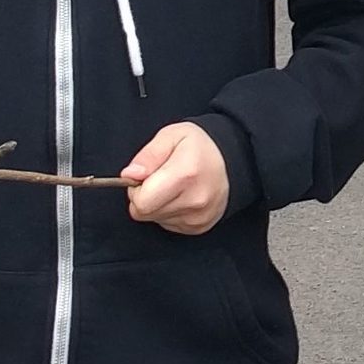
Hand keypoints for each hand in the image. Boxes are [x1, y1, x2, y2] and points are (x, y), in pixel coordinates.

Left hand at [122, 120, 229, 234]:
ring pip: (155, 219)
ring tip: (174, 187)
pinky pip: (168, 225)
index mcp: (185, 174)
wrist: (233, 160)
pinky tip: (182, 197)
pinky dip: (169, 212)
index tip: (145, 178)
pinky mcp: (200, 227)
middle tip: (160, 180)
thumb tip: (129, 175)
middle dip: (145, 197)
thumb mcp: (171, 136)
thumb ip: (148, 155)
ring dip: (157, 205)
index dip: (135, 190)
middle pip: (145, 213)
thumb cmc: (200, 147)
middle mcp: (195, 200)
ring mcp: (199, 217)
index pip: (141, 202)